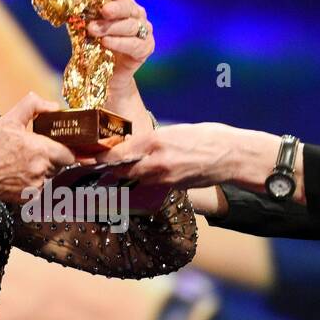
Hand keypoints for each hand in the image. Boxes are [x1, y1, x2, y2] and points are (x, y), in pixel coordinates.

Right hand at [0, 92, 77, 203]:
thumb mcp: (8, 120)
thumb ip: (32, 106)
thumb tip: (54, 106)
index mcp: (40, 149)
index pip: (70, 152)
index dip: (72, 148)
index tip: (71, 145)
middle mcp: (42, 170)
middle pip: (62, 163)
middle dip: (55, 156)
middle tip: (38, 150)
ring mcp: (37, 185)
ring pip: (52, 175)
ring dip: (46, 168)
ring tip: (25, 161)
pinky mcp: (31, 197)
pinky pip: (42, 187)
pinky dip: (36, 180)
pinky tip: (20, 173)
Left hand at [61, 0, 153, 116]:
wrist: (100, 73)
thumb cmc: (92, 42)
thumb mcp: (81, 20)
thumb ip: (76, 2)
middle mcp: (134, 10)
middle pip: (126, 4)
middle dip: (114, 7)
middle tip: (102, 11)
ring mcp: (143, 29)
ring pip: (129, 25)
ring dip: (110, 27)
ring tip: (93, 31)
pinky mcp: (145, 47)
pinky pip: (133, 44)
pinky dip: (118, 43)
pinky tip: (106, 43)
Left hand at [91, 123, 236, 188]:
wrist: (233, 155)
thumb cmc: (207, 137)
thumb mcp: (174, 131)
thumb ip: (151, 141)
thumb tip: (132, 148)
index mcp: (154, 141)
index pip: (118, 152)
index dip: (100, 157)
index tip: (87, 158)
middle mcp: (156, 162)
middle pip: (120, 171)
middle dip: (107, 171)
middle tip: (93, 171)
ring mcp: (164, 178)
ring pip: (134, 180)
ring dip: (123, 179)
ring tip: (111, 177)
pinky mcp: (173, 188)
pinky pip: (150, 187)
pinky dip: (142, 184)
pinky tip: (140, 181)